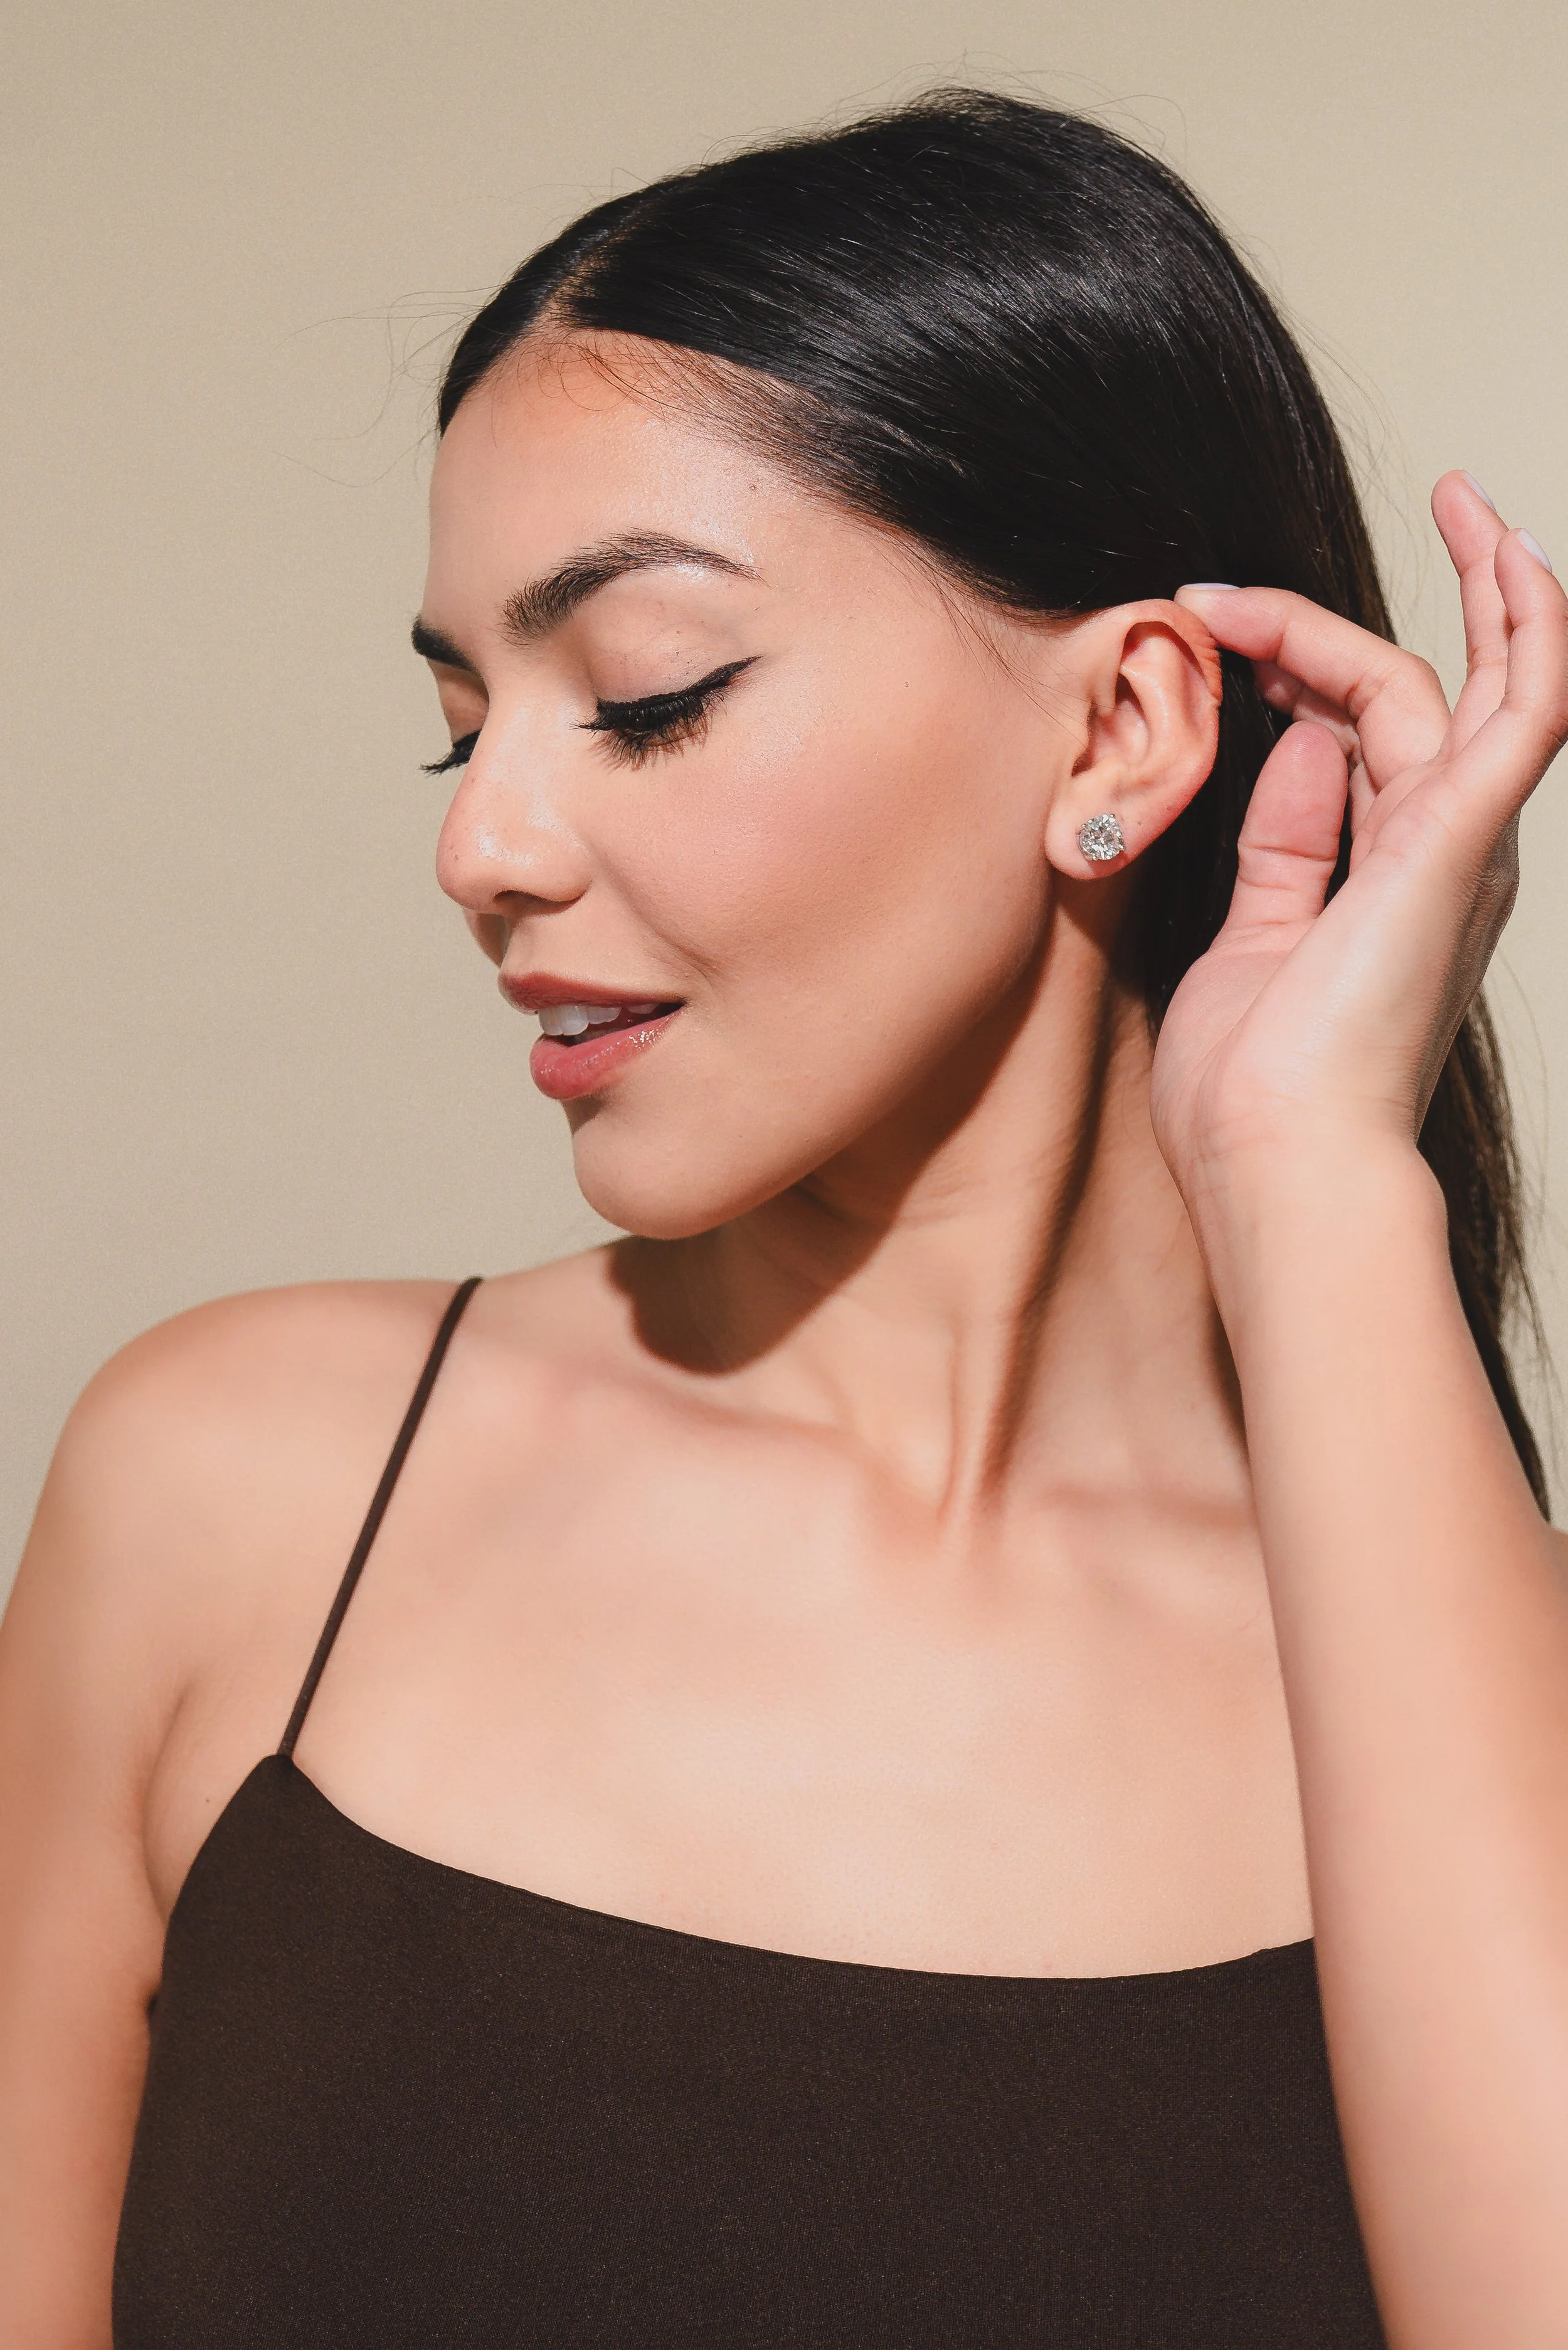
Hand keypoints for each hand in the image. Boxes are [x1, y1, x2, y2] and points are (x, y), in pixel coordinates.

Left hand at [1150, 473, 1567, 1219]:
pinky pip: (1526, 703)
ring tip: (1451, 499)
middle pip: (1414, 697)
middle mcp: (1447, 856)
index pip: (1368, 741)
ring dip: (1462, 587)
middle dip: (1344, 624)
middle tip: (1268, 574)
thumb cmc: (1253, 1088)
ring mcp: (1464, 845)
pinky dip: (1528, 623)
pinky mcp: (1464, 837)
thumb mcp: (1252, 939)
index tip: (1219, 640)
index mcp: (1394, 882)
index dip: (1303, 672)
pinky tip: (1510, 549)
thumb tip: (1300, 746)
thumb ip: (1284, 844)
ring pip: (1475, 681)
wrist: (1277, 1160)